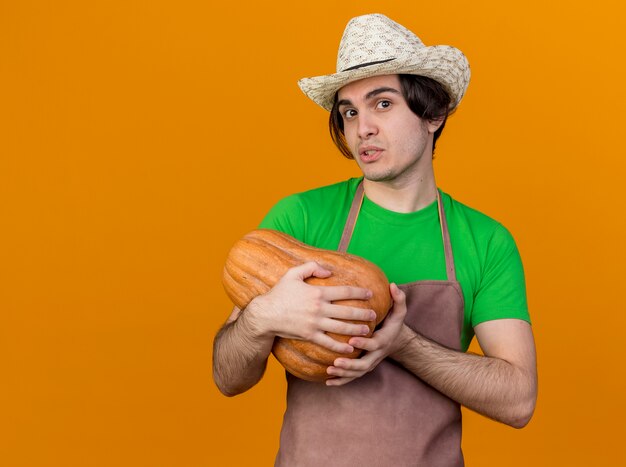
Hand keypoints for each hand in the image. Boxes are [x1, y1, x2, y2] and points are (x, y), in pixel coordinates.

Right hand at [247, 261, 376, 353]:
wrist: (265, 315)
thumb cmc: (279, 293)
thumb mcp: (293, 273)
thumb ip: (312, 267)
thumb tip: (329, 271)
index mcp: (318, 292)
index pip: (345, 292)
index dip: (360, 293)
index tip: (370, 294)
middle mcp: (319, 308)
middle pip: (348, 311)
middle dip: (363, 313)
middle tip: (374, 315)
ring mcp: (315, 324)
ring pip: (342, 328)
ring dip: (357, 330)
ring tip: (368, 331)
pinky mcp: (310, 336)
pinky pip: (329, 343)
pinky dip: (341, 347)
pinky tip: (350, 349)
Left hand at [326, 283, 407, 385]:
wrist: (397, 342)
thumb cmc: (394, 323)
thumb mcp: (400, 311)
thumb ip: (398, 299)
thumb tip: (393, 285)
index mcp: (382, 341)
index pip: (373, 344)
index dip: (363, 344)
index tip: (351, 340)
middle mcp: (376, 355)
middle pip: (364, 364)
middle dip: (350, 364)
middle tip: (336, 362)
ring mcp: (370, 363)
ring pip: (357, 373)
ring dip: (343, 374)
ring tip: (329, 371)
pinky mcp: (364, 368)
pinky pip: (352, 377)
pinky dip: (341, 381)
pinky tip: (327, 381)